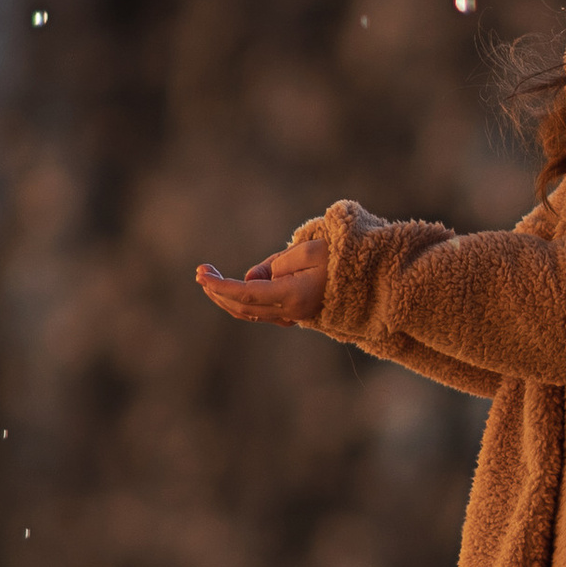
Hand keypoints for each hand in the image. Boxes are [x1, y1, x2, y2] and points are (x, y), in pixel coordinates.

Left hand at [195, 239, 327, 327]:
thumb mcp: (309, 250)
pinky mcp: (291, 313)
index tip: (202, 276)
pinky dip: (238, 300)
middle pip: (242, 307)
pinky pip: (258, 311)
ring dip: (224, 297)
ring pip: (248, 312)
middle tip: (199, 272)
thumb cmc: (339, 258)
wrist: (366, 279)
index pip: (246, 294)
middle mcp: (289, 311)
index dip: (221, 286)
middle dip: (217, 291)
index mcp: (293, 296)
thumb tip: (251, 280)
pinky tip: (227, 288)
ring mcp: (291, 316)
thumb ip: (276, 264)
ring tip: (207, 277)